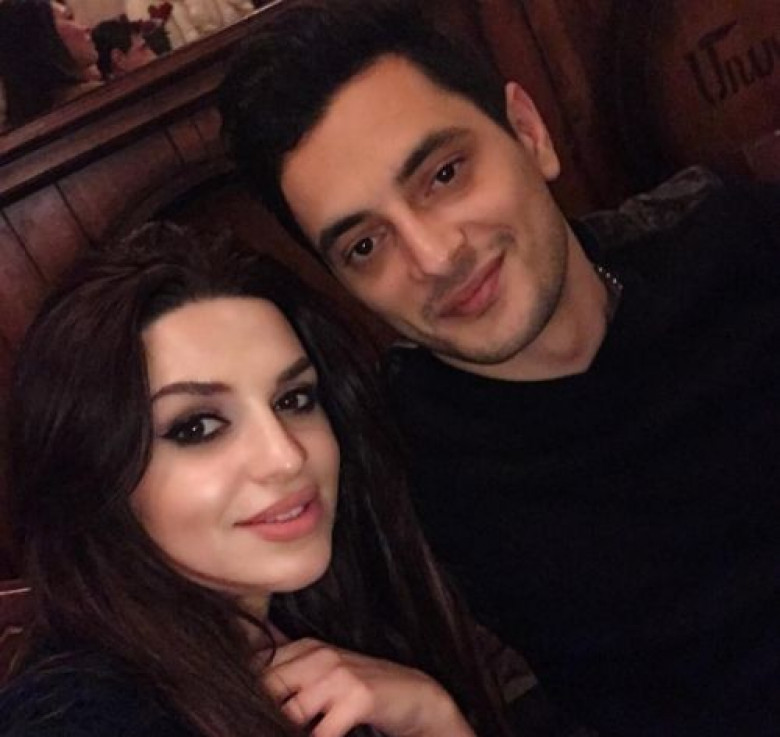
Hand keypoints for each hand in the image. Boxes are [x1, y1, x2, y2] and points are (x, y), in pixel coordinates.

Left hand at [260, 638, 475, 736]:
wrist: (415, 696)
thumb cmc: (361, 690)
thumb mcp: (322, 671)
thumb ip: (289, 669)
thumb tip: (247, 656)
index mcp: (305, 647)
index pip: (257, 669)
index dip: (246, 697)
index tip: (240, 715)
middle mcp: (318, 655)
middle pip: (268, 690)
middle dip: (261, 717)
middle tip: (256, 727)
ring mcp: (339, 674)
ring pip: (290, 714)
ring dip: (285, 730)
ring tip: (284, 732)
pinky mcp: (358, 697)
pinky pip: (322, 733)